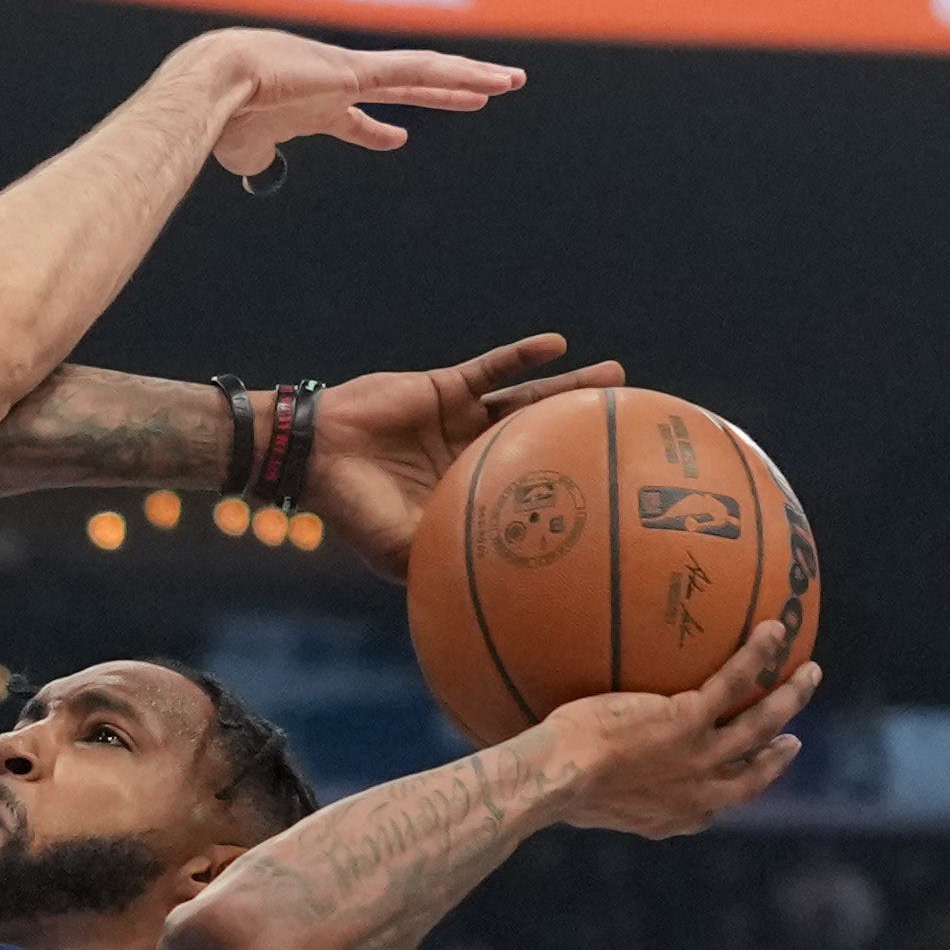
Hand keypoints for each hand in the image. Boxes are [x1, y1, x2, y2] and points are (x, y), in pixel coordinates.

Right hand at [174, 29, 525, 184]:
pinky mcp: (359, 70)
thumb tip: (260, 171)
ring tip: (511, 82)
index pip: (355, 116)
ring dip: (469, 78)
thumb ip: (259, 159)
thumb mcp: (245, 150)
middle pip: (408, 85)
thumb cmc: (220, 119)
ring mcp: (353, 73)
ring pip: (424, 72)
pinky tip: (485, 80)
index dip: (379, 129)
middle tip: (486, 93)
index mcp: (314, 104)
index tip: (399, 136)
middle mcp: (340, 82)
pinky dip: (453, 75)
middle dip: (447, 91)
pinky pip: (417, 71)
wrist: (211, 85)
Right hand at [305, 334, 613, 573]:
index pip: (531, 494)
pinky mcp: (446, 388)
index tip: (615, 500)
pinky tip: (556, 345)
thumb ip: (442, 564)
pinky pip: (492, 368)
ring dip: (571, 387)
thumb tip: (485, 604)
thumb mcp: (400, 549)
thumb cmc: (354, 509)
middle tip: (637, 426)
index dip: (570, 496)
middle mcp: (473, 459)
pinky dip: (523, 356)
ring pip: (529, 401)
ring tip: (616, 374)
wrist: (313, 455)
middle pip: (545, 442)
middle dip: (588, 434)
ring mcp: (462, 421)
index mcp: (469, 498)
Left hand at [524, 614, 818, 836]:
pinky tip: (774, 629)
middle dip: (779, 758)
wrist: (557, 779)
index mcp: (669, 817)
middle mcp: (694, 793)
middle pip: (754, 775)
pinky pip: (734, 681)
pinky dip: (757, 655)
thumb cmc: (548, 788)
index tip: (746, 777)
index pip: (712, 809)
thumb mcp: (572, 800)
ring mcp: (698, 756)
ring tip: (810, 673)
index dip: (733, 792)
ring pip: (760, 725)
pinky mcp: (689, 720)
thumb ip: (585, 788)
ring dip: (790, 698)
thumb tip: (559, 772)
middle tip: (795, 740)